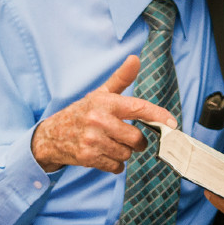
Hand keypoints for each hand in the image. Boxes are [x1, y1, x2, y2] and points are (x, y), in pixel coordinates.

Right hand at [31, 55, 177, 173]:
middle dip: (138, 142)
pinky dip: (115, 164)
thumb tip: (135, 58)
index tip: (172, 124)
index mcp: (105, 102)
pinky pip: (115, 166)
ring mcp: (92, 140)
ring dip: (124, 153)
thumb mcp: (101, 93)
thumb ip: (121, 78)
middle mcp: (98, 120)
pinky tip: (105, 155)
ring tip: (111, 144)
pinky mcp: (87, 157)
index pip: (138, 108)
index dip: (158, 115)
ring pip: (126, 154)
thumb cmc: (82, 113)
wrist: (51, 135)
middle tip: (130, 139)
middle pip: (136, 139)